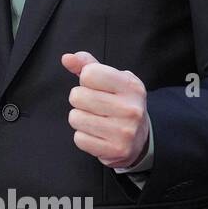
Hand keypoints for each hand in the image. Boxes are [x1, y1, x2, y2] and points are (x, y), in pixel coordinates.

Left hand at [61, 51, 149, 169]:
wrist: (140, 139)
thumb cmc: (120, 103)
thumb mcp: (111, 79)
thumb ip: (88, 65)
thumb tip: (67, 58)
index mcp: (131, 86)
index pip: (89, 74)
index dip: (86, 80)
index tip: (97, 87)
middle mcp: (131, 108)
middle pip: (77, 96)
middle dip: (80, 100)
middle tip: (94, 106)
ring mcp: (124, 131)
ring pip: (75, 118)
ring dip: (80, 118)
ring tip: (96, 120)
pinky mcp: (116, 150)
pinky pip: (79, 139)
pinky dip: (84, 137)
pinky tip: (98, 134)